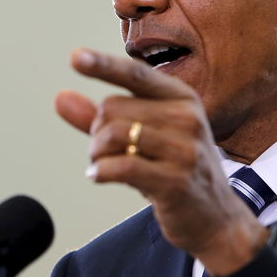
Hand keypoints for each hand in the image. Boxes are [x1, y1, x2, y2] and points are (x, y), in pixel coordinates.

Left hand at [55, 48, 267, 276]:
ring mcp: (185, 149)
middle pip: (112, 109)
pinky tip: (99, 177)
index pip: (136, 74)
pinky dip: (101, 172)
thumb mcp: (142, 137)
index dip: (103, 65)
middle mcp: (187, 117)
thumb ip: (99, 117)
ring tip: (102, 165)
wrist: (217, 219)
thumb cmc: (173, 170)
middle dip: (96, 132)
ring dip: (97, 154)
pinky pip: (121, 166)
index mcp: (181, 97)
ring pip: (114, 135)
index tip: (75, 57)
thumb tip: (60, 96)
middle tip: (104, 152)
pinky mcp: (177, 181)